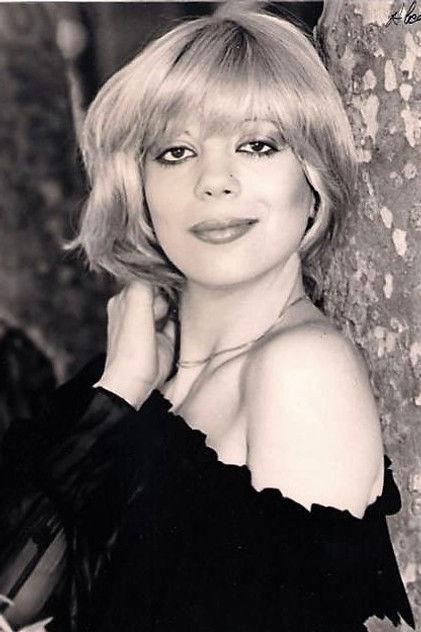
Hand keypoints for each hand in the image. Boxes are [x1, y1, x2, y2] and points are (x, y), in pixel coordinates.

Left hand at [94, 281, 174, 408]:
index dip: (160, 278)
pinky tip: (182, 323)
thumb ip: (144, 282)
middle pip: (161, 292)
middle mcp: (137, 311)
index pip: (146, 278)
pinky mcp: (165, 340)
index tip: (171, 280)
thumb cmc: (131, 348)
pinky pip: (178, 323)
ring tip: (177, 312)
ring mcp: (152, 326)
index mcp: (125, 300)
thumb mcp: (135, 304)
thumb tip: (158, 269)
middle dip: (170, 294)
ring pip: (171, 306)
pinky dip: (182, 322)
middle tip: (170, 303)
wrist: (135, 383)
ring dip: (178, 307)